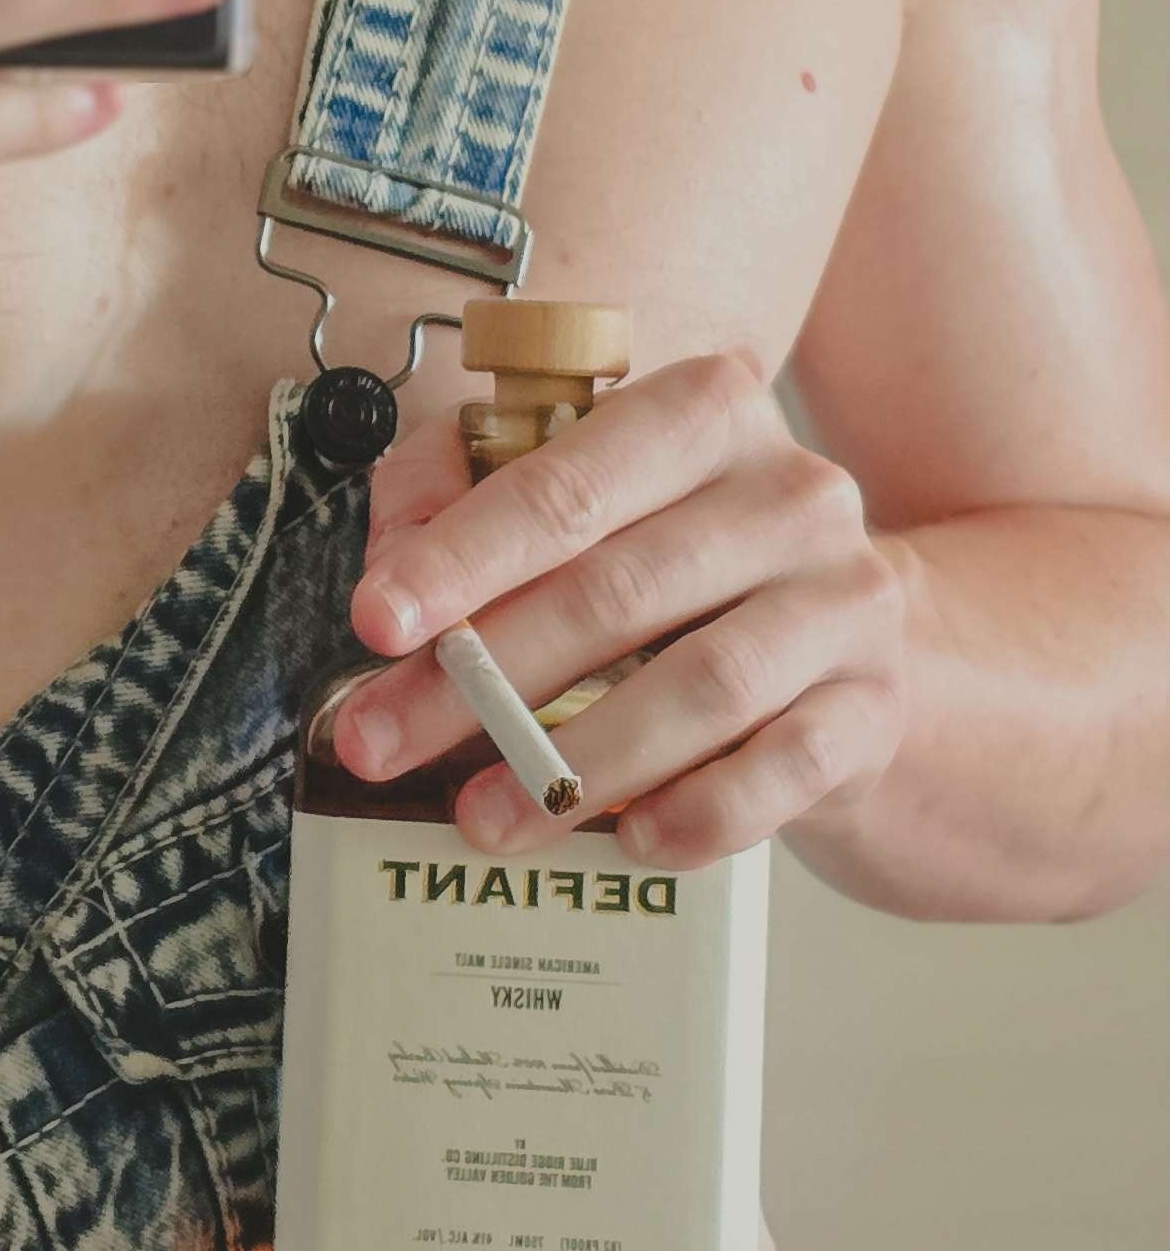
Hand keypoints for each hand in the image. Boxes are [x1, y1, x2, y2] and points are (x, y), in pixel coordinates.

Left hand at [330, 347, 908, 871]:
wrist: (847, 640)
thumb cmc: (675, 562)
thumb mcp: (579, 502)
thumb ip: (460, 495)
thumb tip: (390, 568)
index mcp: (707, 412)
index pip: (568, 485)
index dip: (463, 556)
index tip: (376, 622)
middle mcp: (791, 493)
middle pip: (617, 591)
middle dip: (481, 678)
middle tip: (382, 741)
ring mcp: (847, 601)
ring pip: (700, 686)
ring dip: (573, 762)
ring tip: (481, 815)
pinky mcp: (874, 706)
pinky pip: (782, 770)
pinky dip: (698, 812)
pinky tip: (628, 838)